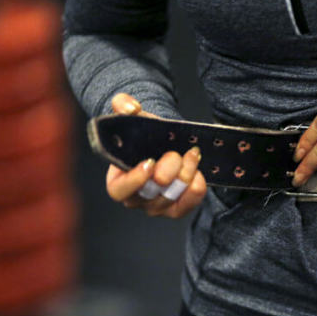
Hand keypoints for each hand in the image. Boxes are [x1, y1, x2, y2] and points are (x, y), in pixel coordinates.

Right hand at [104, 93, 206, 217]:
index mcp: (117, 180)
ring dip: (185, 175)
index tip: (149, 163)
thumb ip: (124, 106)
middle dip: (168, 171)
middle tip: (176, 153)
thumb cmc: (146, 135)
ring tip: (191, 155)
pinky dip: (196, 189)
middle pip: (151, 194)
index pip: (119, 190)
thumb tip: (129, 107)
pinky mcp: (176, 209)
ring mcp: (156, 207)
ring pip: (171, 198)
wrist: (167, 143)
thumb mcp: (134, 117)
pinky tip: (199, 173)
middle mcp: (135, 198)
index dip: (134, 179)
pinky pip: (187, 205)